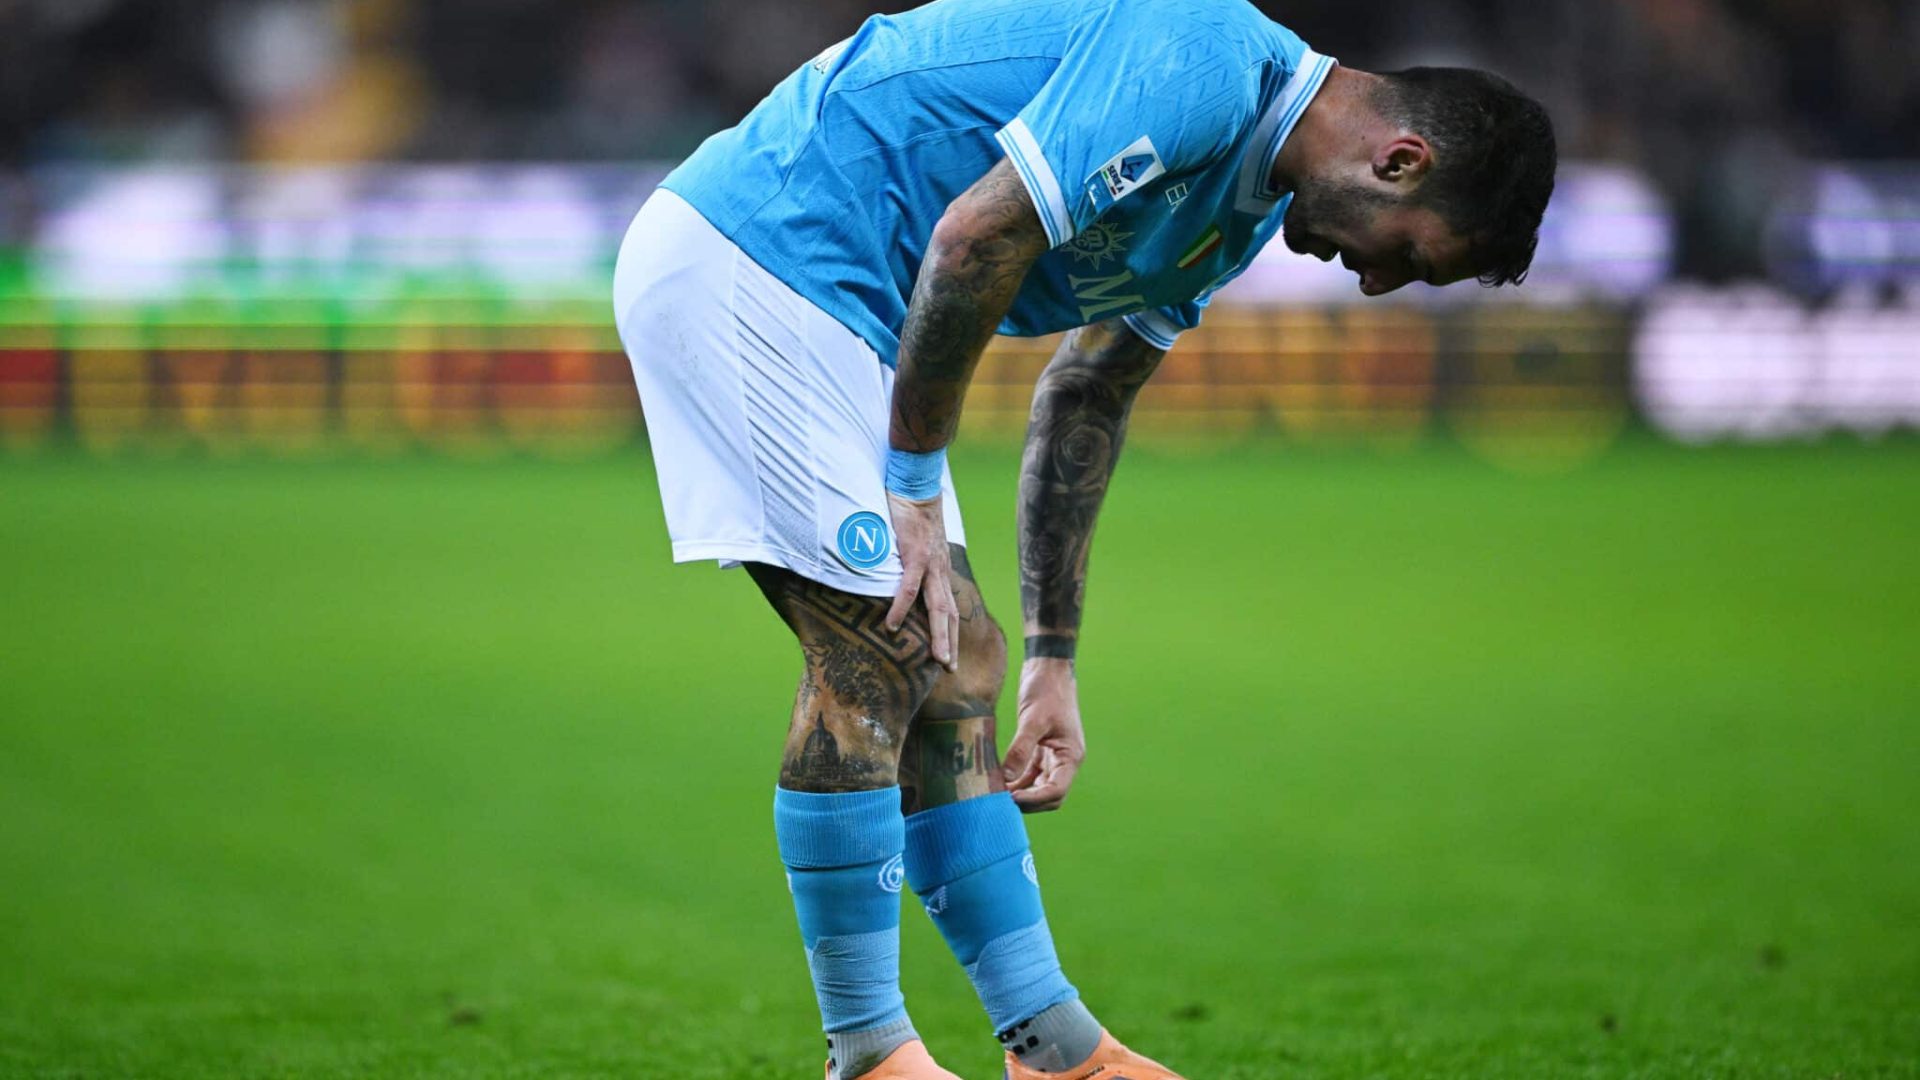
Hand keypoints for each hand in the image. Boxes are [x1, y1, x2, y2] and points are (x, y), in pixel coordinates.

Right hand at [884, 491, 957, 670]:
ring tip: (936, 659)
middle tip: (950, 668)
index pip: (949, 606)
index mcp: (940, 569)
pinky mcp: (915, 554)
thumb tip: (901, 575)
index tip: (949, 655)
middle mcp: (940, 570)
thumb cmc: (912, 511)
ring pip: (937, 606)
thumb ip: (913, 561)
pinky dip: (902, 608)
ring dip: (938, 635)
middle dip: (950, 642)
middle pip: (948, 613)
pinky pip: (909, 587)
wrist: (916, 484)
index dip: (950, 631)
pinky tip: (893, 627)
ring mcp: (930, 563)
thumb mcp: (918, 542)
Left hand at [1003, 658, 1085, 811]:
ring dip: (1020, 793)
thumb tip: (1008, 778)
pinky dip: (1015, 780)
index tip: (1011, 798)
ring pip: (1037, 786)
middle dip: (1027, 801)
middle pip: (1048, 795)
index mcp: (1071, 756)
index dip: (1034, 799)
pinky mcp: (1039, 750)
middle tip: (1000, 801)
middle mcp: (1064, 761)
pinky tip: (998, 781)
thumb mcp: (1032, 720)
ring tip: (995, 794)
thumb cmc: (1047, 690)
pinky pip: (1028, 773)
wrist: (1048, 669)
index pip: (1056, 790)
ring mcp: (1052, 756)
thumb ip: (1021, 749)